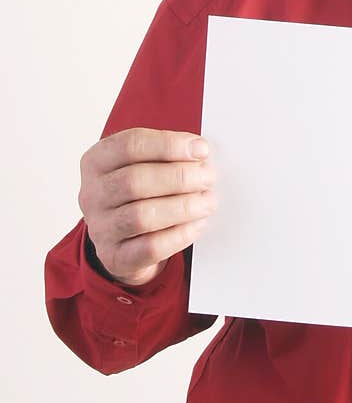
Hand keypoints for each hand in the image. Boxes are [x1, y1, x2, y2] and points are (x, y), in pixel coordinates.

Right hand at [78, 127, 215, 286]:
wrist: (126, 239)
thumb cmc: (142, 192)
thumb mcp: (146, 165)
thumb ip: (167, 155)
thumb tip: (200, 152)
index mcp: (97, 161)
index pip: (129, 145)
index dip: (168, 145)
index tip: (201, 150)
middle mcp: (92, 194)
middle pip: (134, 180)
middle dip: (180, 177)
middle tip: (208, 177)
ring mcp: (100, 228)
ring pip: (142, 216)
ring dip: (183, 207)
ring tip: (208, 202)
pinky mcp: (115, 256)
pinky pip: (150, 247)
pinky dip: (180, 235)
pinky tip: (198, 224)